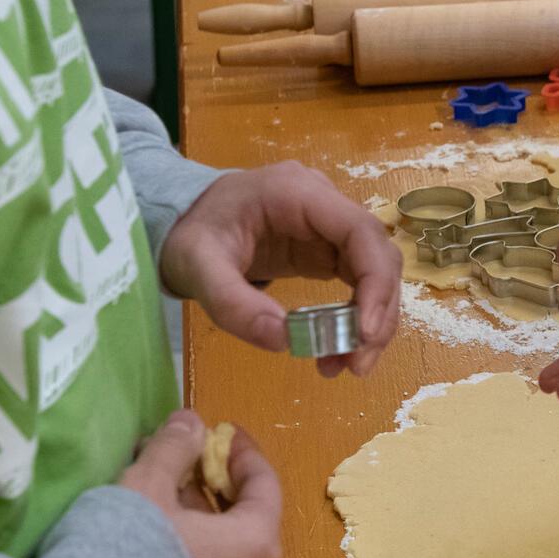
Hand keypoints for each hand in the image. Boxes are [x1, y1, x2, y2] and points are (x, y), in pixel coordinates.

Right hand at [119, 410, 283, 557]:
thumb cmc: (129, 543)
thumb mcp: (149, 482)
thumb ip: (176, 447)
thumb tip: (191, 423)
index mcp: (256, 544)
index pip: (265, 485)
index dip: (242, 451)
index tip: (221, 430)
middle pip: (247, 518)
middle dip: (217, 482)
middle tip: (189, 456)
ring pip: (225, 548)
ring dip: (201, 512)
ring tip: (164, 486)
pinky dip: (193, 545)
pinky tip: (156, 527)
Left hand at [161, 162, 400, 376]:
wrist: (180, 219)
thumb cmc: (188, 234)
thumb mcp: (196, 267)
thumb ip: (233, 303)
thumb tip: (284, 341)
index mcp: (297, 192)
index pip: (360, 231)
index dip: (375, 282)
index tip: (364, 333)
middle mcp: (324, 203)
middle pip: (378, 255)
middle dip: (377, 313)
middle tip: (357, 364)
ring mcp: (328, 227)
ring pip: (376, 273)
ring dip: (371, 321)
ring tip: (346, 365)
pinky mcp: (326, 250)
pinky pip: (358, 282)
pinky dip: (355, 319)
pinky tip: (337, 349)